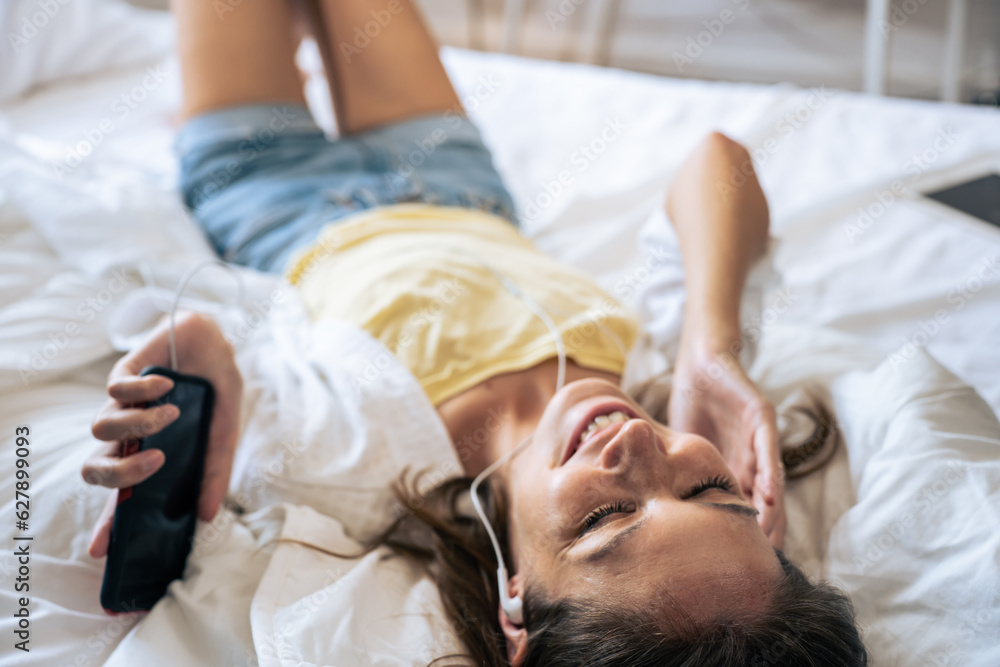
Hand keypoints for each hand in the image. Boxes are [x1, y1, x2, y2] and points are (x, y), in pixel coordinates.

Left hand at [83, 312, 242, 557]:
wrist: (214, 339)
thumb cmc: (216, 386)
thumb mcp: (225, 431)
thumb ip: (215, 470)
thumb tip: (208, 514)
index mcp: (149, 455)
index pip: (122, 495)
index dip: (109, 523)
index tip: (103, 551)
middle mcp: (128, 436)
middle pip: (97, 468)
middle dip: (121, 472)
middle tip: (157, 462)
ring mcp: (121, 406)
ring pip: (101, 429)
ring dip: (140, 424)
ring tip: (173, 413)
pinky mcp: (121, 374)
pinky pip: (115, 391)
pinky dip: (142, 392)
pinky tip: (167, 386)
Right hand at [667, 337, 784, 547]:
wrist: (699, 364)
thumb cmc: (691, 404)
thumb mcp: (682, 450)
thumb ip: (681, 474)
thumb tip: (657, 509)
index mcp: (735, 469)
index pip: (744, 508)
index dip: (744, 535)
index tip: (739, 565)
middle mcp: (753, 459)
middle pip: (765, 504)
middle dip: (764, 534)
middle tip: (759, 563)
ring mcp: (761, 439)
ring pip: (772, 483)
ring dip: (773, 512)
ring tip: (769, 540)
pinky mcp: (762, 417)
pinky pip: (769, 450)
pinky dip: (770, 474)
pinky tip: (768, 497)